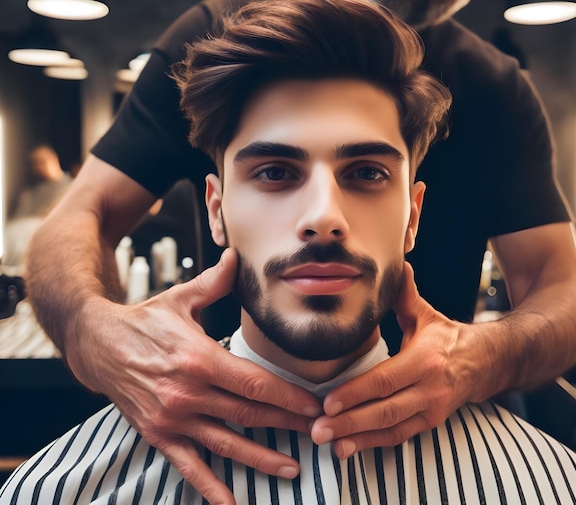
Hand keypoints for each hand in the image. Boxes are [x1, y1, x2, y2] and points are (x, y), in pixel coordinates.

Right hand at [66, 248, 322, 504]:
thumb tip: (239, 255)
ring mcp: (172, 418)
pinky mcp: (158, 434)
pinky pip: (188, 466)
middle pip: (248, 414)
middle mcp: (188, 392)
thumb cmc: (146, 320)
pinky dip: (210, 487)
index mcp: (199, 358)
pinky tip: (231, 504)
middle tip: (318, 433)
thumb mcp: (182, 298)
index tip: (314, 404)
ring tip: (292, 469)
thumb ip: (216, 281)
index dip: (287, 396)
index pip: (254, 382)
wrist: (98, 344)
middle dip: (286, 424)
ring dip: (260, 459)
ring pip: (226, 443)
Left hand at [310, 261, 474, 457]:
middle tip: (317, 430)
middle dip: (349, 422)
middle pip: (385, 410)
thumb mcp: (426, 315)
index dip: (357, 392)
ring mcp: (430, 411)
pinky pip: (397, 437)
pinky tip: (347, 448)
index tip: (328, 402)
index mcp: (425, 360)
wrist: (483, 364)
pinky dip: (371, 444)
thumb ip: (407, 294)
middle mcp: (430, 389)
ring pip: (390, 428)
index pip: (386, 380)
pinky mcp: (428, 423)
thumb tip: (398, 262)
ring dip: (357, 438)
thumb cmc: (446, 337)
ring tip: (327, 442)